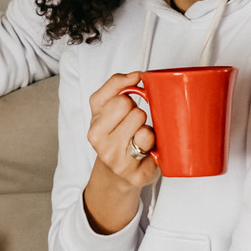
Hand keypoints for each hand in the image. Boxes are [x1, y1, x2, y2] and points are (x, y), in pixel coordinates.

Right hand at [83, 71, 160, 234]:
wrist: (116, 173)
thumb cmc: (115, 135)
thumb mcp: (106, 108)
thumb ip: (116, 85)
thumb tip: (136, 74)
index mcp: (94, 124)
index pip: (121, 97)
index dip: (130, 97)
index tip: (129, 102)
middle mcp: (100, 144)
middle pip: (136, 112)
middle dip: (139, 115)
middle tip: (134, 125)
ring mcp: (116, 160)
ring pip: (145, 131)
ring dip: (148, 132)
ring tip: (140, 140)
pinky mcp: (135, 175)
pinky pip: (155, 152)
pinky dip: (156, 149)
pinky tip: (147, 153)